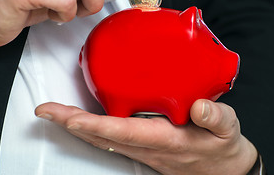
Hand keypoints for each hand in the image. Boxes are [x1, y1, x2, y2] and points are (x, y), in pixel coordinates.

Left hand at [35, 99, 257, 174]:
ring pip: (101, 139)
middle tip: (45, 110)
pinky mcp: (141, 146)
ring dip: (75, 126)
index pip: (124, 132)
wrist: (223, 170)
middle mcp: (146, 147)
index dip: (94, 125)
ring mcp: (141, 149)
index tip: (69, 117)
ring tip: (54, 112)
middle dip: (70, 124)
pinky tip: (80, 119)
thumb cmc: (222, 148)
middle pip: (101, 137)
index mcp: (166, 141)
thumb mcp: (228, 130)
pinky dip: (90, 129)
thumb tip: (198, 105)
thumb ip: (215, 117)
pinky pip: (109, 139)